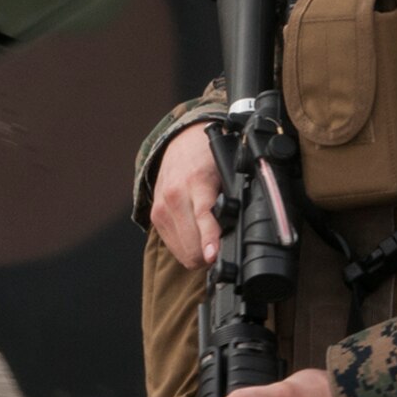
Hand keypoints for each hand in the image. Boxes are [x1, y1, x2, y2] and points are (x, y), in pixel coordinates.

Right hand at [150, 127, 222, 269]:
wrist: (182, 141)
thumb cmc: (208, 156)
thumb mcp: (227, 171)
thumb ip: (232, 197)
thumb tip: (241, 227)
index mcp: (195, 181)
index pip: (202, 216)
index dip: (209, 239)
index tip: (212, 255)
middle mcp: (173, 196)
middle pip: (191, 244)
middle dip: (209, 254)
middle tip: (225, 247)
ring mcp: (161, 208)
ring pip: (182, 251)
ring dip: (198, 253)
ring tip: (212, 241)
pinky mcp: (155, 216)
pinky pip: (173, 246)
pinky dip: (187, 247)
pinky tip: (197, 235)